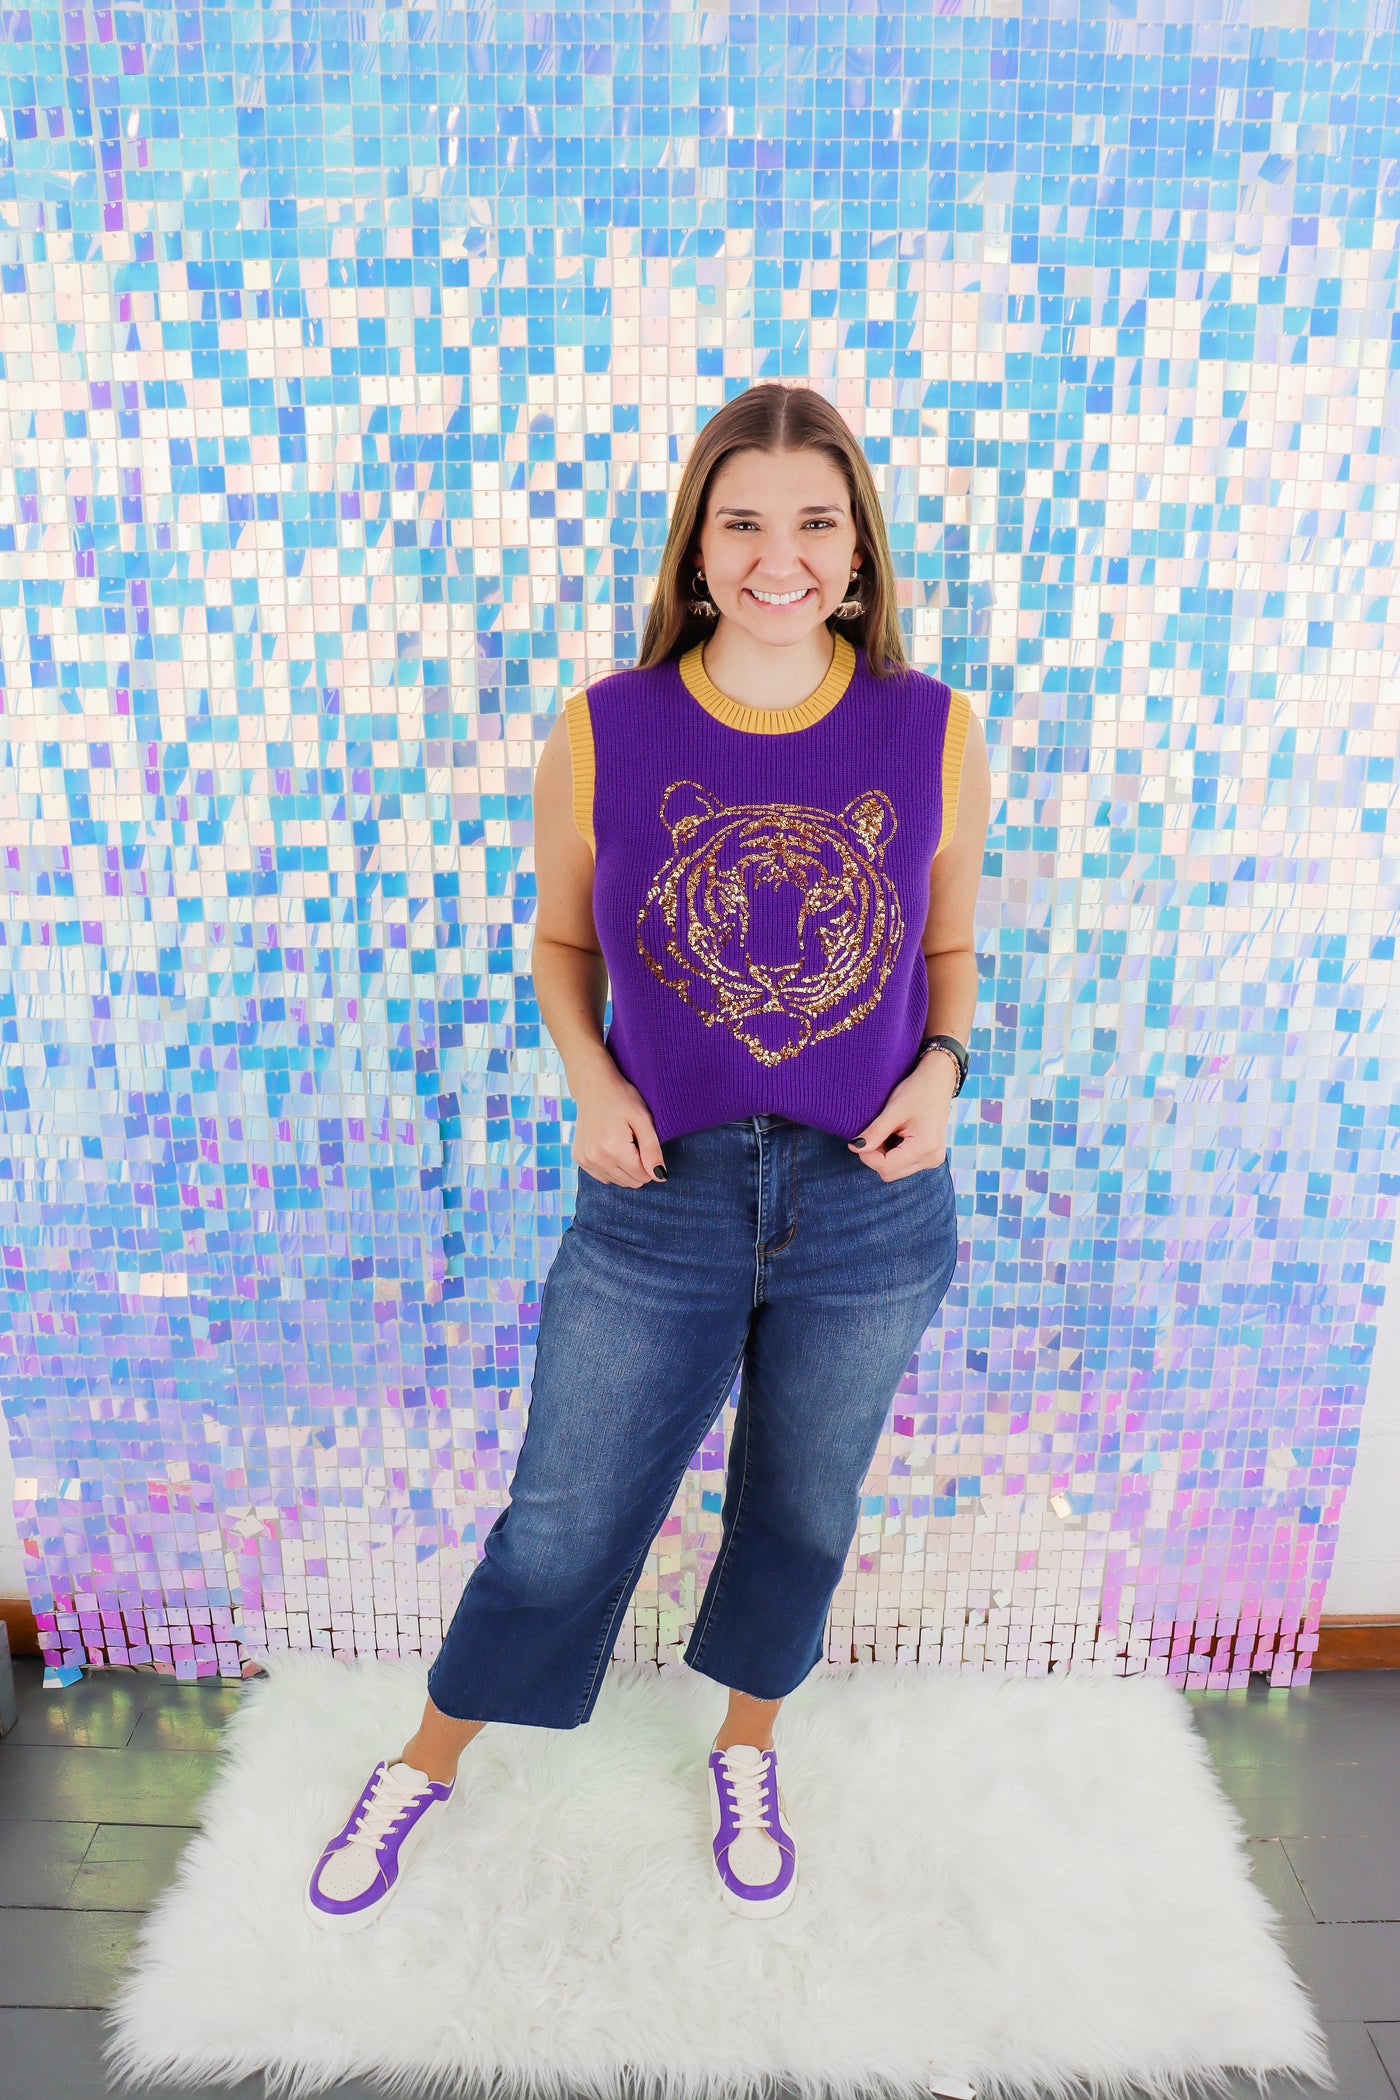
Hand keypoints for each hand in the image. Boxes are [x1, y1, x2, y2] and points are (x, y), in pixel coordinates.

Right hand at [571, 1063, 667, 1186]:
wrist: (593, 1087)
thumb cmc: (622, 1099)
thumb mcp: (643, 1120)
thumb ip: (652, 1151)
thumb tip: (660, 1177)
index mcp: (613, 1148)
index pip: (643, 1176)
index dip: (650, 1163)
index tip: (644, 1143)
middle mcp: (596, 1158)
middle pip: (630, 1182)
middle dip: (638, 1166)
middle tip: (633, 1141)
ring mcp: (585, 1160)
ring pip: (617, 1182)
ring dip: (624, 1168)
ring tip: (621, 1143)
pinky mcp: (579, 1159)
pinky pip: (603, 1176)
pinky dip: (611, 1167)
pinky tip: (610, 1147)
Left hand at [846, 1050, 955, 1179]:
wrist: (938, 1081)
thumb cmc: (917, 1091)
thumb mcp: (893, 1110)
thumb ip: (875, 1132)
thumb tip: (855, 1148)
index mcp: (925, 1147)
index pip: (886, 1167)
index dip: (868, 1155)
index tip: (863, 1136)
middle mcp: (932, 1159)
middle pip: (890, 1172)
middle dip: (876, 1156)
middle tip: (877, 1131)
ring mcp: (933, 1160)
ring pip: (895, 1171)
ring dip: (884, 1155)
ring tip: (890, 1131)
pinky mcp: (930, 1158)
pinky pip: (903, 1165)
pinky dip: (893, 1154)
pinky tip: (897, 1136)